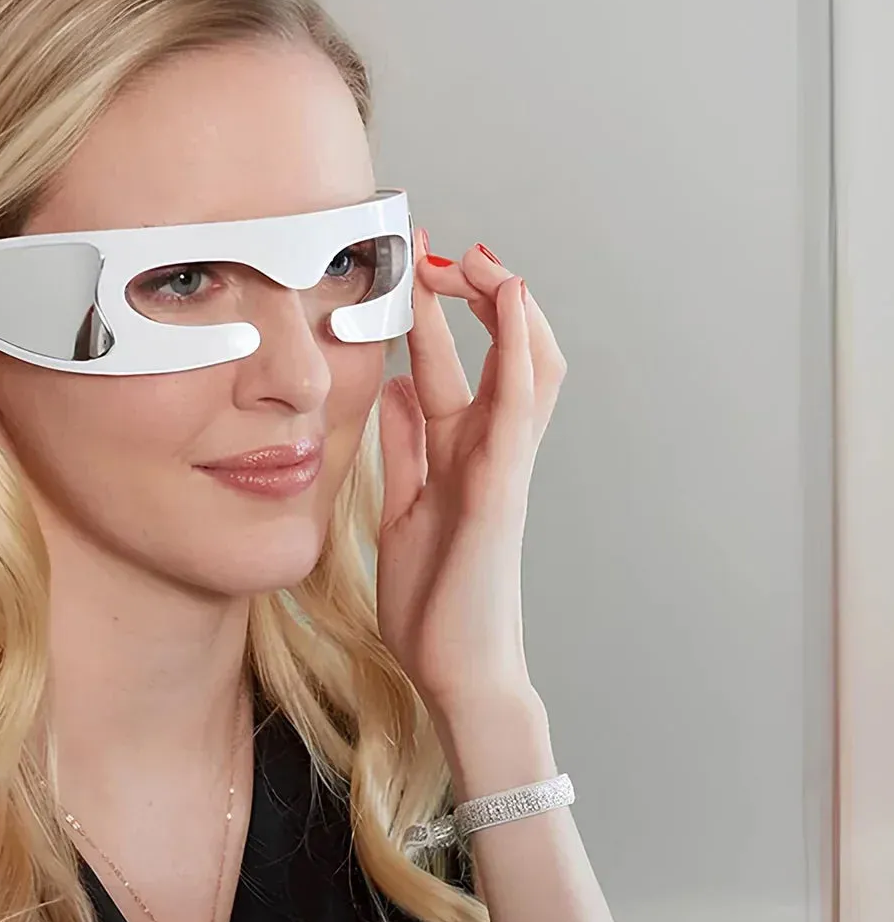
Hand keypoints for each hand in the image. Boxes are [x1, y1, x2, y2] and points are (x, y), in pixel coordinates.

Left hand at [376, 232, 565, 718]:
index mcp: (462, 456)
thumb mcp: (403, 507)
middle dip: (475, 296)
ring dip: (501, 309)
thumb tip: (398, 388)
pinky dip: (518, 356)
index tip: (413, 273)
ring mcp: (502, 469)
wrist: (455, 670)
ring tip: (472, 260)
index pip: (468, 366)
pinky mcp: (501, 492)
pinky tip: (509, 310)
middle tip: (436, 251)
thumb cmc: (433, 598)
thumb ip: (404, 449)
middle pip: (504, 352)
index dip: (448, 315)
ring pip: (524, 368)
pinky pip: (519, 412)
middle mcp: (489, 453)